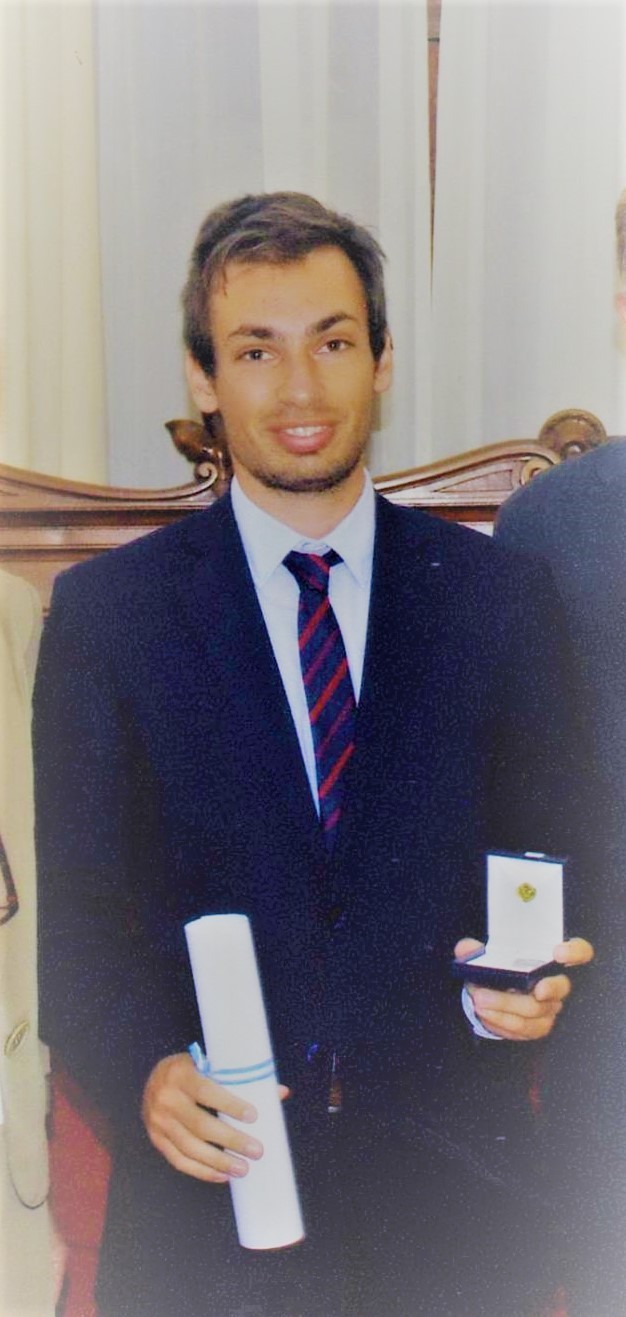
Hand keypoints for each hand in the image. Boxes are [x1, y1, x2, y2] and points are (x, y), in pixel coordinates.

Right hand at [142, 1051, 263, 1182]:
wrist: (154, 1079)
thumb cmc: (191, 1071)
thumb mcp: (210, 1064)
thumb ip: (241, 1078)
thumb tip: (280, 1093)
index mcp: (180, 1073)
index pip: (206, 1091)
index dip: (229, 1105)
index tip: (253, 1116)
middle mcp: (165, 1098)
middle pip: (200, 1124)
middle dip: (231, 1140)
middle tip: (256, 1151)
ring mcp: (158, 1121)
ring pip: (190, 1147)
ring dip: (219, 1162)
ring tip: (243, 1169)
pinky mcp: (157, 1139)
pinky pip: (179, 1160)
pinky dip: (202, 1171)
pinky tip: (222, 1175)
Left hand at [454, 936, 593, 1041]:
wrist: (496, 995)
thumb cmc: (500, 970)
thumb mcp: (487, 955)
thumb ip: (477, 950)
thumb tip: (465, 949)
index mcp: (552, 960)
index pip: (580, 952)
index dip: (575, 952)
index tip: (557, 952)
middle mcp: (557, 984)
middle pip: (560, 988)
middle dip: (547, 988)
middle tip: (531, 989)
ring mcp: (550, 1008)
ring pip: (534, 1011)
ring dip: (505, 1006)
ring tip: (480, 999)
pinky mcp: (539, 1027)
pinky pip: (523, 1029)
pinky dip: (500, 1021)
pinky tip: (484, 1014)